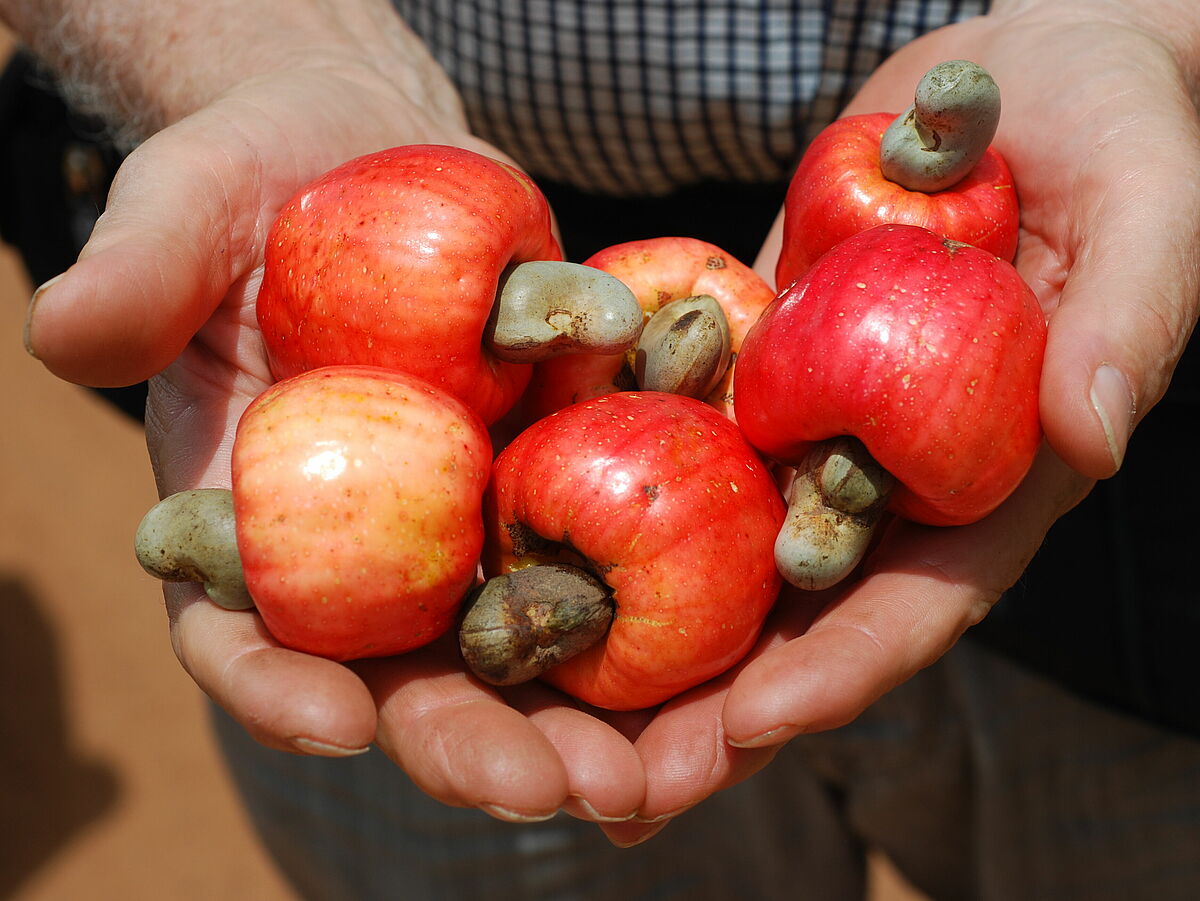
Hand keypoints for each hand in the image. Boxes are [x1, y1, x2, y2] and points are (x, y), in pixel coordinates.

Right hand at [20, 15, 645, 823]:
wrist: (365, 150)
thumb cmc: (250, 179)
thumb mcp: (185, 204)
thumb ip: (138, 267)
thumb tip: (66, 331)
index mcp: (246, 519)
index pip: (238, 628)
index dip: (274, 682)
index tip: (332, 718)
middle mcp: (358, 546)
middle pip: (405, 671)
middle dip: (471, 738)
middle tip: (545, 788)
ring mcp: (460, 517)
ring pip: (518, 638)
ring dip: (583, 709)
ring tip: (651, 766)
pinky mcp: (546, 467)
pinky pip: (606, 530)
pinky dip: (658, 585)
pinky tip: (718, 633)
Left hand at [606, 1, 1199, 844]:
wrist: (1021, 78)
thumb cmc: (1116, 131)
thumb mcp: (1149, 203)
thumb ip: (1130, 314)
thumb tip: (1092, 432)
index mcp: (991, 480)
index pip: (917, 603)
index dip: (838, 673)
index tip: (748, 728)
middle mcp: (892, 479)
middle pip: (797, 618)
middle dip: (712, 709)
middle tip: (612, 793)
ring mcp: (813, 429)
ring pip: (719, 554)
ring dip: (636, 637)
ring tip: (543, 709)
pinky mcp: (752, 369)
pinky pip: (677, 441)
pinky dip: (607, 497)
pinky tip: (523, 549)